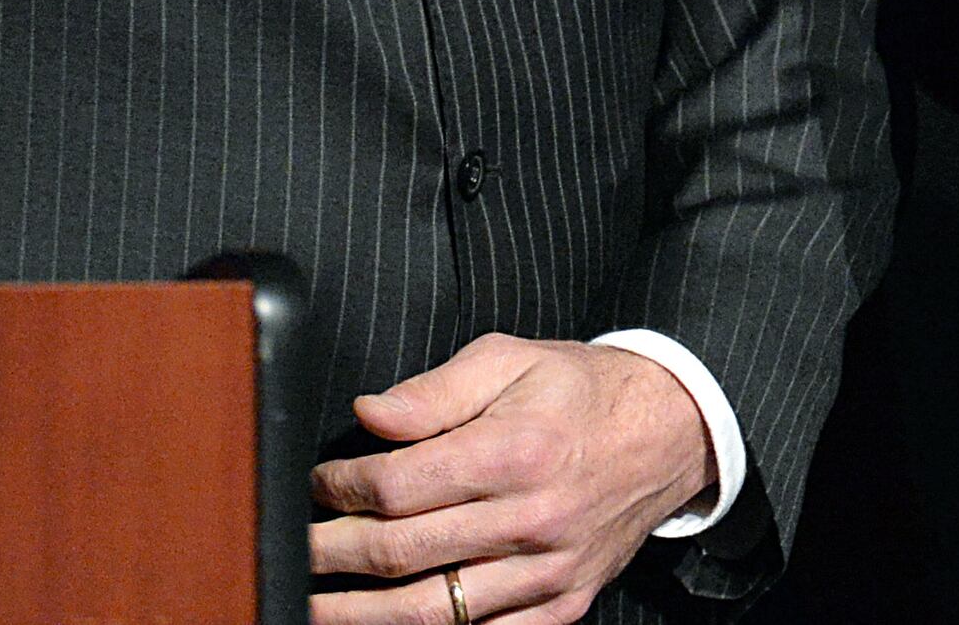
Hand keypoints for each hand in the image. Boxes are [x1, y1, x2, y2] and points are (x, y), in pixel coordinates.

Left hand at [307, 336, 714, 623]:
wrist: (667, 435)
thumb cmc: (578, 392)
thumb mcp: (508, 360)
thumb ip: (433, 391)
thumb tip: (367, 415)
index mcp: (512, 452)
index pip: (396, 488)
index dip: (340, 489)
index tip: (317, 483)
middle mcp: (530, 520)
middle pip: (401, 555)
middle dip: (330, 555)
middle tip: (291, 550)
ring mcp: (547, 574)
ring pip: (433, 611)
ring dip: (360, 613)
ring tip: (315, 606)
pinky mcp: (562, 607)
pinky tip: (386, 623)